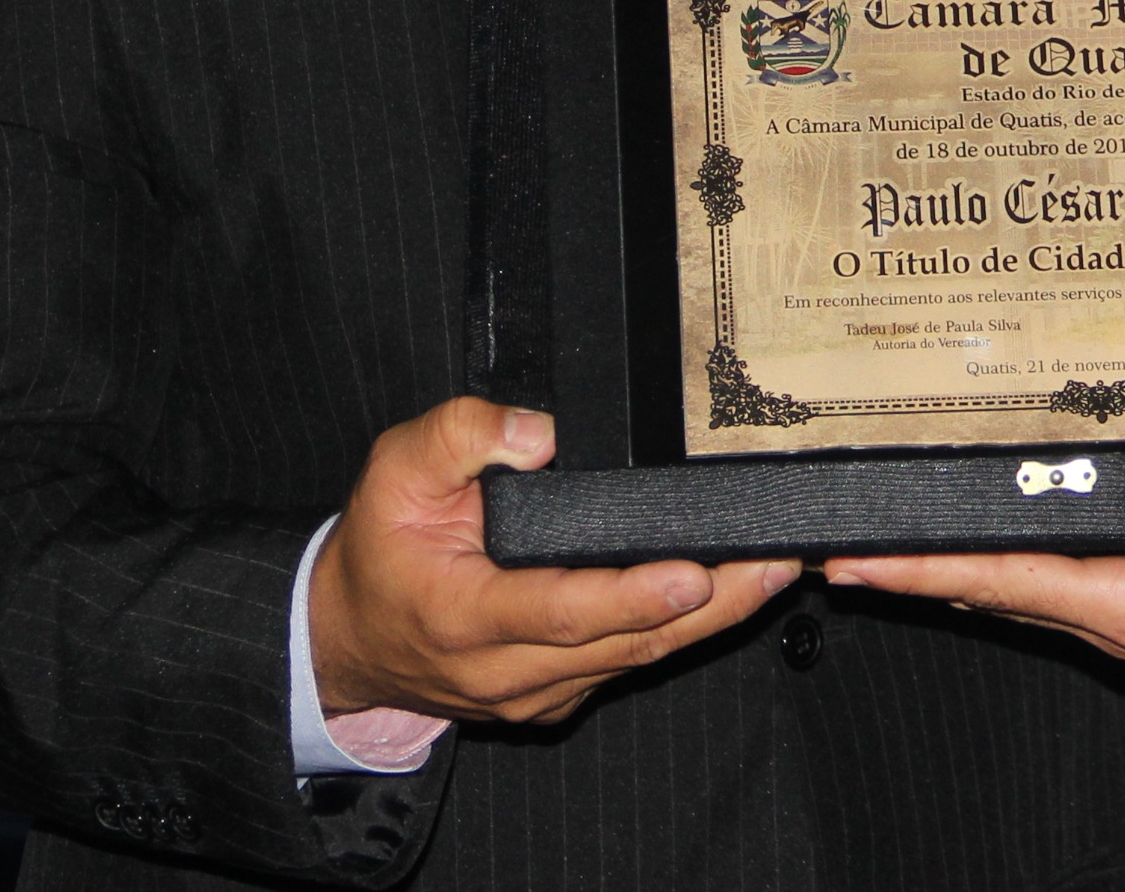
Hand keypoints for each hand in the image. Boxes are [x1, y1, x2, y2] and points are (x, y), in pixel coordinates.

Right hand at [311, 399, 792, 726]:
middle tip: (775, 562)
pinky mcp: (558, 693)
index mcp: (465, 615)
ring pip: (637, 660)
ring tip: (774, 570)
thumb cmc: (380, 546)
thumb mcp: (394, 470)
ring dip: (712, 620)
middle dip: (710, 605)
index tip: (692, 574)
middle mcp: (506, 669)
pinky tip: (728, 591)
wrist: (349, 636)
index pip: (560, 610)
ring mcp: (537, 691)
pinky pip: (627, 665)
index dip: (631, 596)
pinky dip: (679, 630)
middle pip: (623, 642)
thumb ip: (461, 435)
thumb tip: (542, 431)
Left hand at [826, 490, 1124, 709]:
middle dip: (917, 570)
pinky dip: (1011, 560)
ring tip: (889, 538)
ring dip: (955, 566)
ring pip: (1024, 586)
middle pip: (997, 588)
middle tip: (835, 540)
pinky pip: (1063, 581)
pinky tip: (994, 539)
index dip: (929, 571)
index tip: (855, 558)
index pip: (1014, 584)